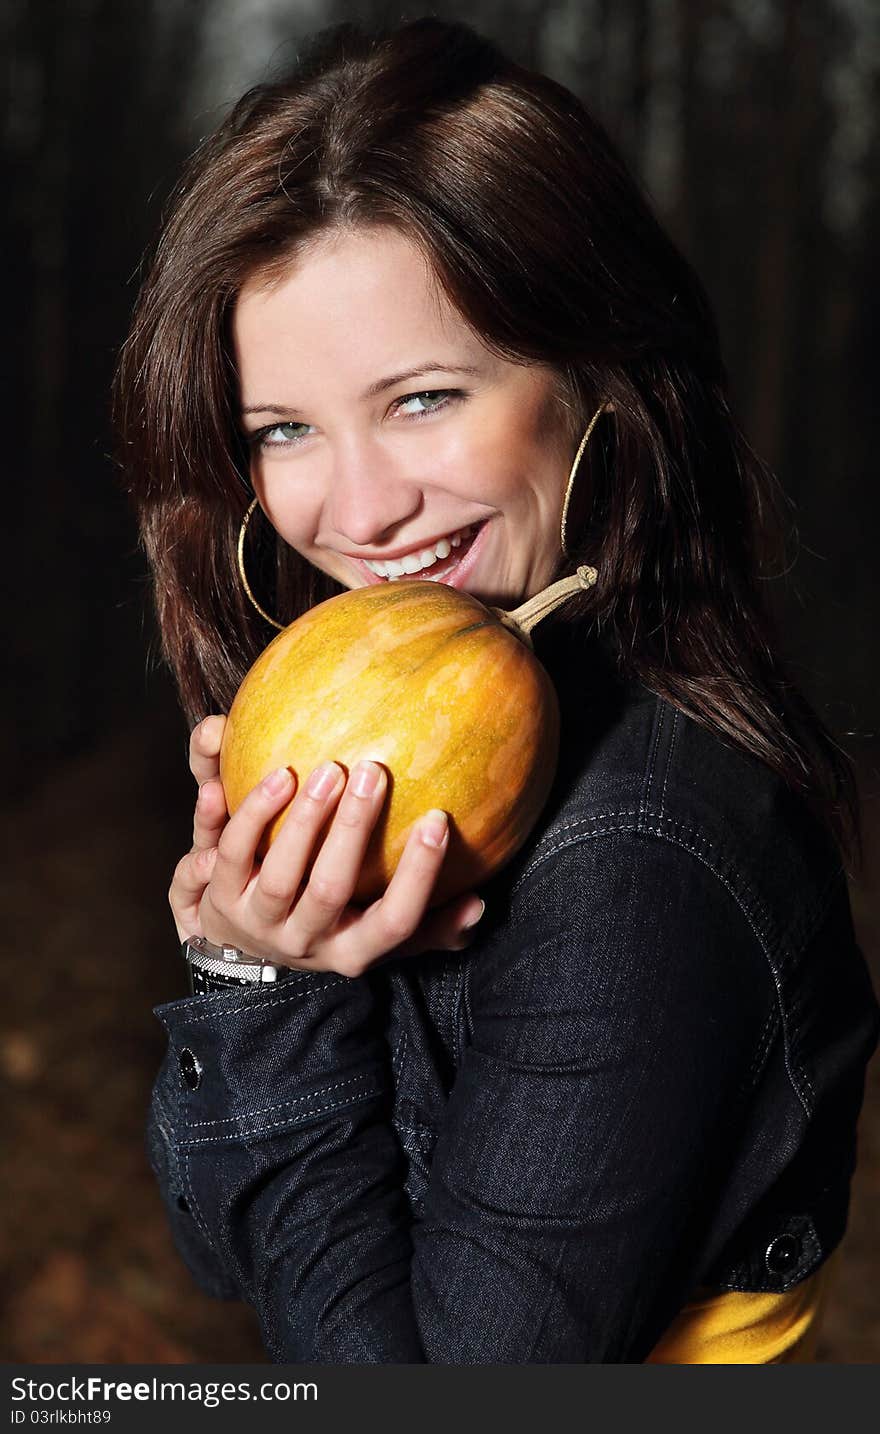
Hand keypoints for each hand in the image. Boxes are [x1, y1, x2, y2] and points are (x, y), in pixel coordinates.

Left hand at [169, 729, 484, 976]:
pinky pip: (230, 852)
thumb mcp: (375, 937)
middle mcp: (304, 941)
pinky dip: (246, 815)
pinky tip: (273, 776)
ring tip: (326, 769)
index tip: (438, 820)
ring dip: (302, 820)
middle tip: (373, 771)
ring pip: (279, 873)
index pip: (394, 921)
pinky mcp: (219, 897)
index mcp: (352, 951)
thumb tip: (479, 905)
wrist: (242, 956)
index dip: (418, 875)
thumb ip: (429, 926)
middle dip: (352, 829)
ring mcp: (257, 922)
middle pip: (330, 889)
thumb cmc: (331, 928)